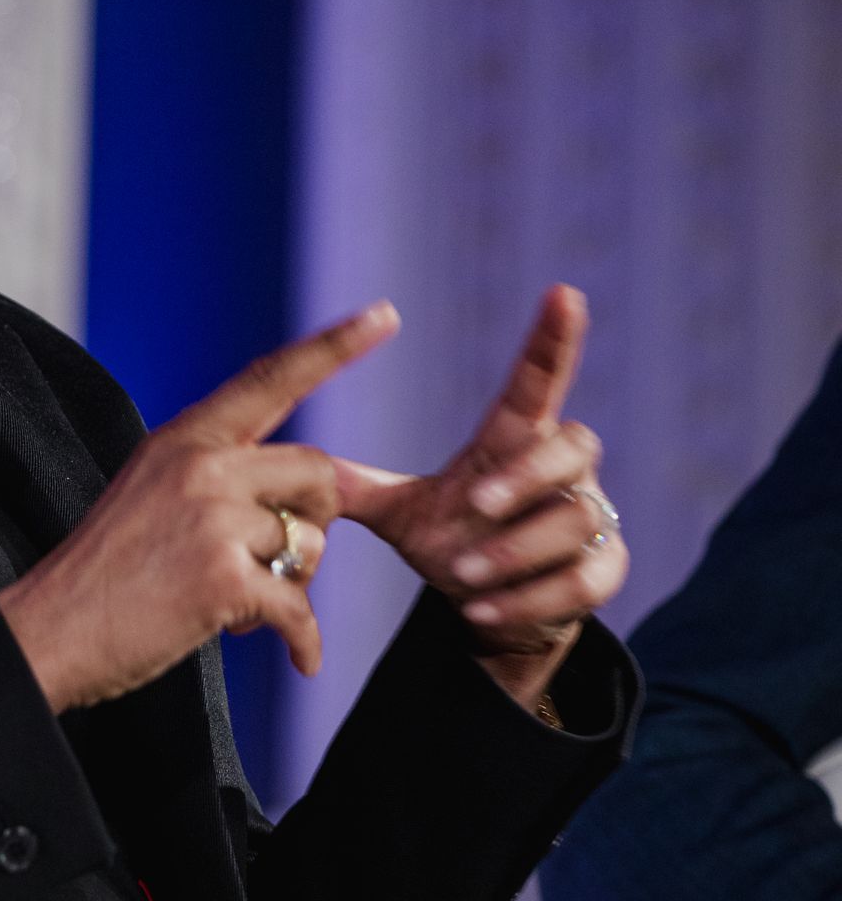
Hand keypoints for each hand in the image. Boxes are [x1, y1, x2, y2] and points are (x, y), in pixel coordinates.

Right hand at [0, 302, 400, 711]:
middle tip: (275, 558)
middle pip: (318, 469)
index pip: (271, 379)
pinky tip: (295, 656)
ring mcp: (212, 518)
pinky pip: (300, 608)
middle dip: (313, 519)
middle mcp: (202, 465)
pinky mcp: (222, 577)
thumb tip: (298, 493)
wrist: (52, 629)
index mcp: (185, 438)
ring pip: (313, 542)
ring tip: (242, 603)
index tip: (384, 314)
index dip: (333, 347)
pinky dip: (302, 641)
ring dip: (293, 583)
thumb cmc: (106, 571)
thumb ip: (216, 474)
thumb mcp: (151, 490)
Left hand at [333, 285, 628, 705]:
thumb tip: (294, 460)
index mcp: (513, 442)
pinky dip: (529, 597)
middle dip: (526, 476)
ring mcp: (591, 519)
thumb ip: (355, 485)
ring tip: (464, 573)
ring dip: (514, 550)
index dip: (552, 340)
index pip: (537, 383)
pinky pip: (586, 580)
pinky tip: (480, 606)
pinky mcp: (605, 571)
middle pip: (575, 446)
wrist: (492, 608)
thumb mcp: (401, 512)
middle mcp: (562, 471)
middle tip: (477, 503)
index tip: (563, 292)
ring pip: (576, 520)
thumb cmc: (453, 540)